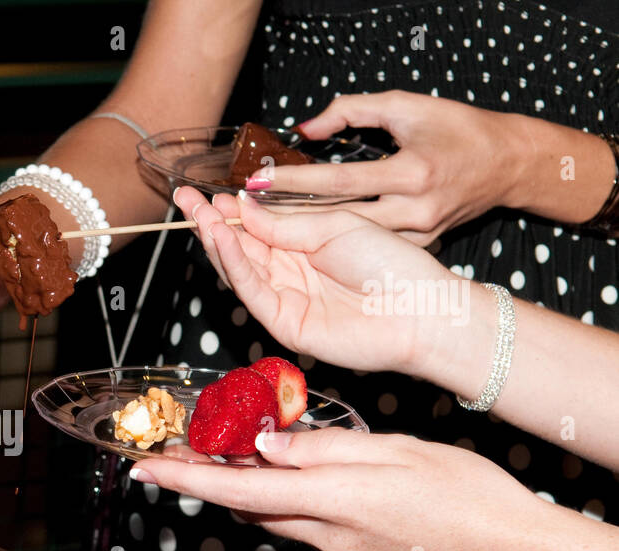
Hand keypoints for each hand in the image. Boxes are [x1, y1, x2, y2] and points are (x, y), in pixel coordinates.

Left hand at [131, 428, 548, 550]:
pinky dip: (300, 506)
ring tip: (251, 452)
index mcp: (332, 502)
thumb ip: (323, 450)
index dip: (186, 479)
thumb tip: (266, 447)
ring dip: (256, 491)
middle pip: (250, 507)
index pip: (237, 489)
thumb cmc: (468, 495)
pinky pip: (312, 532)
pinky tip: (320, 484)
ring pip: (279, 519)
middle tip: (194, 445)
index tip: (144, 468)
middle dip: (215, 479)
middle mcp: (327, 538)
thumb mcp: (395, 452)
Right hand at [176, 185, 485, 382]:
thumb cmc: (391, 265)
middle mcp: (291, 274)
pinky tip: (222, 238)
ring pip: (240, 268)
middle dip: (211, 222)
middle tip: (185, 198)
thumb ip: (285, 224)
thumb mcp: (335, 227)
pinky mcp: (284, 325)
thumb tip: (243, 208)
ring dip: (217, 240)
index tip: (203, 191)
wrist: (422, 310)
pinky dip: (235, 264)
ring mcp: (285, 300)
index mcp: (305, 247)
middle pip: (240, 247)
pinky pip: (252, 291)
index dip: (228, 210)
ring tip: (199, 213)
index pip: (256, 227)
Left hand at [248, 91, 527, 243]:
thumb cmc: (460, 129)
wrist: (508, 165)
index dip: (293, 182)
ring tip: (258, 226)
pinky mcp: (418, 245)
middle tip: (241, 212)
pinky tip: (297, 238)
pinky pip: (366, 244)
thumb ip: (354, 112)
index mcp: (413, 172)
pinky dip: (334, 241)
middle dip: (284, 217)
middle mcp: (414, 209)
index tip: (256, 182)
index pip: (338, 182)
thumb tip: (306, 128)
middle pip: (335, 219)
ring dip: (302, 234)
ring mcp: (416, 233)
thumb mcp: (409, 107)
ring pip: (347, 238)